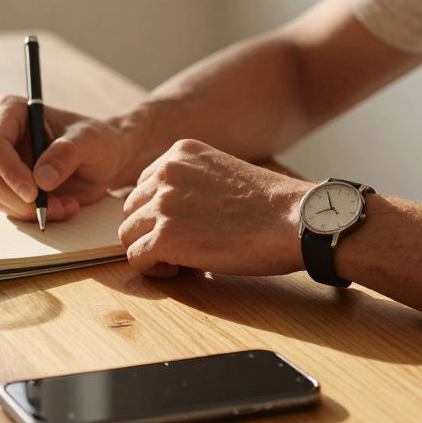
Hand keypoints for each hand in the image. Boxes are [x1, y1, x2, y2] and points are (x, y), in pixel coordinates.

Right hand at [0, 94, 131, 222]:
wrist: (103, 161)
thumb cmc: (96, 140)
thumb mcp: (90, 141)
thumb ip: (67, 153)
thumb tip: (41, 179)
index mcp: (11, 111)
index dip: (8, 171)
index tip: (33, 192)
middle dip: (21, 198)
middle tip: (56, 206)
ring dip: (32, 209)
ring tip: (68, 204)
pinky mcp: (6, 187)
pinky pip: (10, 209)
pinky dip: (36, 214)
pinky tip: (63, 206)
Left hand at [118, 139, 309, 277]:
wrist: (294, 220)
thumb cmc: (271, 204)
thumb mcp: (224, 173)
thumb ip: (193, 183)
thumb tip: (174, 214)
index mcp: (180, 152)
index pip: (144, 185)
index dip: (159, 211)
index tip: (183, 225)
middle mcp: (165, 173)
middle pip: (132, 209)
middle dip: (151, 229)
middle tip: (182, 245)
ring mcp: (163, 205)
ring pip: (128, 234)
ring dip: (150, 249)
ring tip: (179, 259)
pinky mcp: (165, 238)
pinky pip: (136, 258)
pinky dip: (153, 269)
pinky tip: (179, 269)